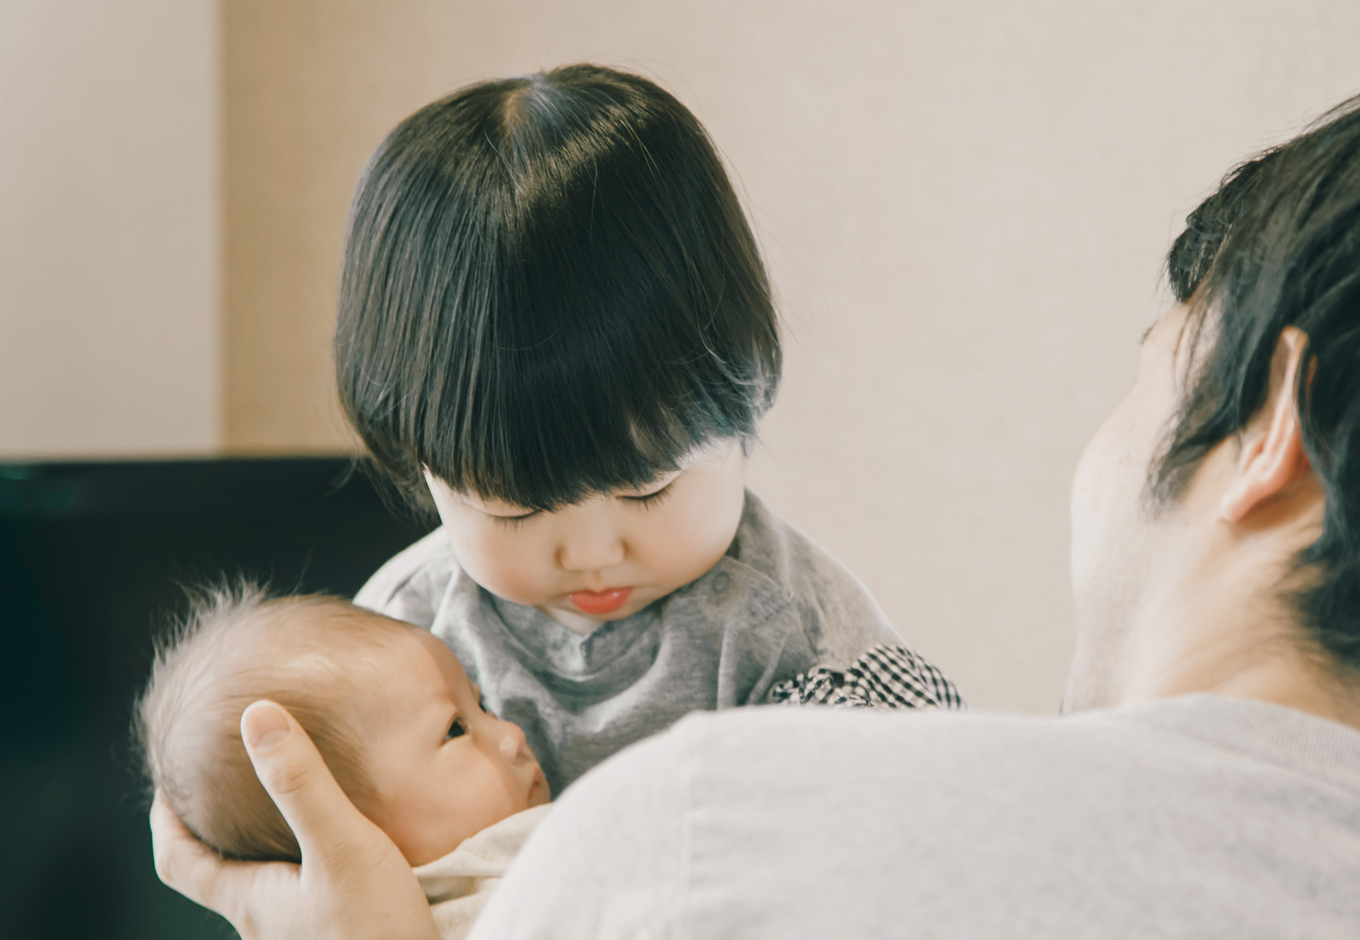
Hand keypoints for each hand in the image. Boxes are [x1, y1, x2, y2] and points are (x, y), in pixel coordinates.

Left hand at [149, 700, 438, 939]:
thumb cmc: (376, 933)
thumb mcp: (342, 848)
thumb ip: (302, 785)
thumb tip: (257, 715)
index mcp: (250, 900)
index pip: (178, 862)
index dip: (164, 820)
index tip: (165, 782)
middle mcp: (266, 924)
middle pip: (217, 874)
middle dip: (213, 829)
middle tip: (225, 784)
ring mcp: (300, 936)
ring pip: (264, 888)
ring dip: (261, 849)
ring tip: (282, 809)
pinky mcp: (338, 938)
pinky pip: (305, 898)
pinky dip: (305, 867)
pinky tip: (340, 854)